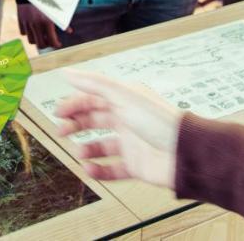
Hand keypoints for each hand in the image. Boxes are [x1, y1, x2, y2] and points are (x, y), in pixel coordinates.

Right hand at [17, 1, 64, 49]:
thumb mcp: (55, 10)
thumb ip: (62, 22)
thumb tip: (69, 31)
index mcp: (47, 22)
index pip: (52, 41)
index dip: (56, 45)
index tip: (58, 44)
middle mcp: (36, 24)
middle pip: (41, 45)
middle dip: (46, 44)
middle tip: (49, 41)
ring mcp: (27, 23)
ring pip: (31, 41)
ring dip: (37, 40)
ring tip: (41, 35)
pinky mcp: (20, 20)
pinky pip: (23, 33)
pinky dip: (28, 33)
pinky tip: (33, 29)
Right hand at [55, 70, 182, 187]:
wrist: (184, 153)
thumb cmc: (160, 121)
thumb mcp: (123, 96)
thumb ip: (94, 84)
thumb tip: (68, 72)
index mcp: (125, 100)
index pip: (94, 99)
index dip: (75, 104)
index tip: (59, 112)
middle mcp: (128, 120)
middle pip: (95, 120)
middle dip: (76, 125)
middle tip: (62, 131)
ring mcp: (132, 143)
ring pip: (102, 146)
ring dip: (87, 149)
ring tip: (79, 152)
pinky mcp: (136, 165)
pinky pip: (113, 169)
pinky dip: (100, 171)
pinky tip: (90, 169)